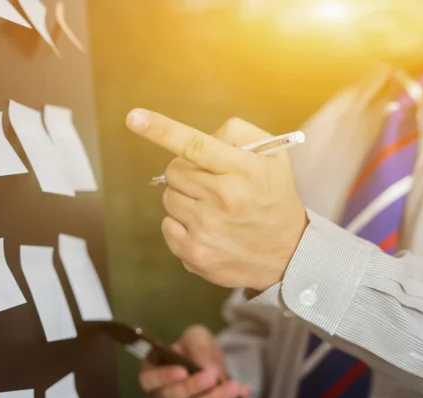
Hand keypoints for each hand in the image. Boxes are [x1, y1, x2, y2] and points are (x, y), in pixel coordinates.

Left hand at [126, 110, 308, 290]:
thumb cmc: (273, 198)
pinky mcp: (194, 253)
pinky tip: (206, 228)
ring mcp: (207, 229)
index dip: (161, 130)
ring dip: (185, 198)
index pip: (195, 145)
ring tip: (212, 208)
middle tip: (211, 183)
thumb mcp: (273, 157)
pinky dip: (181, 224)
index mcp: (245, 171)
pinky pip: (166, 225)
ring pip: (168, 197)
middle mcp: (225, 199)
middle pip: (174, 170)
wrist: (288, 255)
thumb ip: (236, 135)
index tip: (134, 117)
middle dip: (187, 172)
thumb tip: (196, 136)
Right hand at [138, 325, 249, 397]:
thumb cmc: (195, 350)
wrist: (212, 368)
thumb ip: (197, 346)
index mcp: (151, 372)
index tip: (183, 371)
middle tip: (214, 377)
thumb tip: (206, 367)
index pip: (148, 379)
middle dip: (193, 388)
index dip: (163, 377)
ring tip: (235, 387)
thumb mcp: (196, 337)